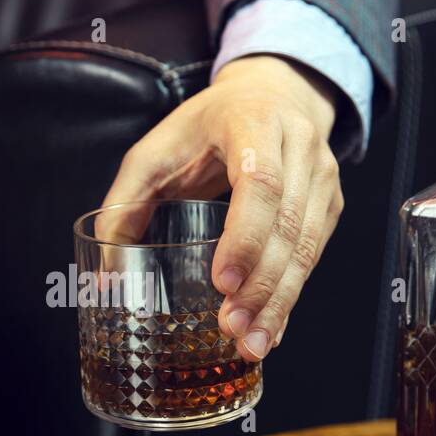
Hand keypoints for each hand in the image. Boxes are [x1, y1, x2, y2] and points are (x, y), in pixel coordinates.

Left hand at [102, 54, 343, 360]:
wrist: (272, 92)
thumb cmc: (205, 126)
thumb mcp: (154, 150)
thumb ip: (124, 206)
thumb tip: (105, 276)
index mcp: (254, 123)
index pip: (260, 182)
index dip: (245, 236)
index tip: (222, 282)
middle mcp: (299, 147)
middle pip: (289, 224)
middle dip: (261, 284)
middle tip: (233, 329)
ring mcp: (321, 177)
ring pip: (308, 247)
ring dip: (279, 301)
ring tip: (251, 343)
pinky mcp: (329, 205)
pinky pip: (314, 257)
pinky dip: (290, 297)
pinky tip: (271, 330)